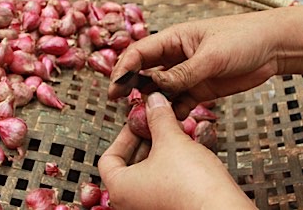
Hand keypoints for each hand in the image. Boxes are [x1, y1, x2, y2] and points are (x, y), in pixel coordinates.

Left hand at [98, 92, 253, 209]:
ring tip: (179, 136)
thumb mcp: (171, 141)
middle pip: (131, 165)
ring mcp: (151, 208)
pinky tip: (191, 152)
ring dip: (165, 152)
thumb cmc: (192, 187)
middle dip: (149, 140)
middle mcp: (131, 204)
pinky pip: (168, 185)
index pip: (110, 158)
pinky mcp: (172, 209)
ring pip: (152, 174)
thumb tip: (154, 103)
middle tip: (160, 126)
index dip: (125, 135)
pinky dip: (176, 167)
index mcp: (120, 189)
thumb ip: (159, 118)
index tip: (139, 123)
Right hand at [108, 13, 281, 117]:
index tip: (114, 89)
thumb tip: (157, 87)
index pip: (139, 53)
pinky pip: (180, 103)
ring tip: (143, 119)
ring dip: (152, 103)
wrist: (273, 46)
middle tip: (120, 105)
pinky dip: (173, 113)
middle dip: (131, 88)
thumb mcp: (211, 56)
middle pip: (145, 72)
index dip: (123, 70)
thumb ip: (184, 73)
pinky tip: (169, 124)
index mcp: (174, 39)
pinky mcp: (201, 89)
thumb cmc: (242, 38)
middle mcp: (176, 56)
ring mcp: (188, 74)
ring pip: (161, 90)